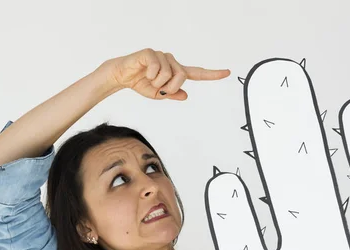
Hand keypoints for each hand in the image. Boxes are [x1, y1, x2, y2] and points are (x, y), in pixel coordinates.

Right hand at [106, 48, 229, 100]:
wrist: (122, 75)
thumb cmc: (140, 83)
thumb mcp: (157, 94)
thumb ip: (171, 94)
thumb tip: (185, 95)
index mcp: (176, 72)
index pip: (197, 73)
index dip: (212, 74)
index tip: (227, 73)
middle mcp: (172, 62)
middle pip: (182, 76)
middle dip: (169, 87)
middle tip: (157, 88)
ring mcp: (162, 56)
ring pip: (169, 74)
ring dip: (157, 83)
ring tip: (148, 79)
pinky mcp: (152, 53)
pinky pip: (157, 68)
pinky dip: (150, 75)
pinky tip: (144, 72)